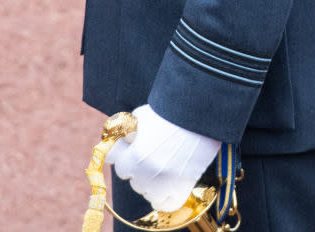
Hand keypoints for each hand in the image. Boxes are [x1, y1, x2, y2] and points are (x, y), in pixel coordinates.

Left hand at [106, 104, 220, 210]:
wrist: (200, 114)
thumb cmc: (170, 112)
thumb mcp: (141, 116)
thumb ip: (126, 133)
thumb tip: (117, 142)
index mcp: (136, 156)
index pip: (114, 160)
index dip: (123, 149)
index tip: (130, 144)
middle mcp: (148, 174)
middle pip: (130, 176)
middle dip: (137, 164)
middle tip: (152, 149)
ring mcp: (165, 183)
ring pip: (145, 190)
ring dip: (150, 179)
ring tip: (163, 161)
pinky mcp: (182, 187)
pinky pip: (165, 203)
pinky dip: (164, 196)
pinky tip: (168, 182)